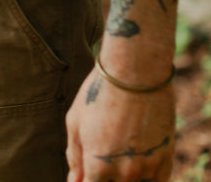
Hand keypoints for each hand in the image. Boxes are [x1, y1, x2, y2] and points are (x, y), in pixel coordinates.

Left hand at [66, 67, 174, 181]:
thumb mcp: (76, 120)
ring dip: (127, 177)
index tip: (87, 172)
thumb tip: (76, 180)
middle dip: (105, 177)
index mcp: (96, 166)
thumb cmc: (100, 92)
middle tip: (105, 153)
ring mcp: (146, 168)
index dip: (86, 181)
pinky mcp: (165, 159)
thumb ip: (75, 155)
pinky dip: (148, 178)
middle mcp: (122, 173)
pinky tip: (140, 163)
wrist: (135, 71)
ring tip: (122, 149)